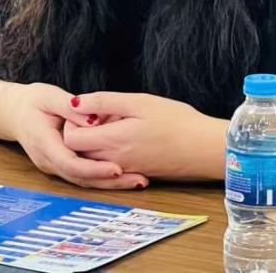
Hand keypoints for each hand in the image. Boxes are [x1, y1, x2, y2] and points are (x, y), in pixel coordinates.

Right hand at [8, 83, 149, 189]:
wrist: (14, 112)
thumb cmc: (33, 101)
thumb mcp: (50, 96)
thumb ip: (71, 107)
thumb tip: (95, 120)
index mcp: (44, 143)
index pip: (70, 164)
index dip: (94, 169)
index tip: (117, 168)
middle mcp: (48, 161)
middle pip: (80, 179)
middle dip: (109, 182)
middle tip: (138, 179)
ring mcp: (54, 166)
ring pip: (83, 181)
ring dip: (110, 183)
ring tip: (138, 180)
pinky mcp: (61, 166)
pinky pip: (83, 175)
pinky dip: (102, 177)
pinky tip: (124, 175)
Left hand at [63, 92, 227, 180]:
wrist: (205, 148)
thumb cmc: (176, 120)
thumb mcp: (139, 102)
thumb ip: (104, 102)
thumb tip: (75, 102)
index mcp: (113, 140)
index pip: (70, 139)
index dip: (72, 122)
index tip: (89, 109)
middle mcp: (114, 160)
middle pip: (79, 151)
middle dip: (82, 132)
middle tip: (103, 115)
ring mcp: (125, 170)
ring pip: (94, 159)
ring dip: (97, 142)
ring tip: (118, 123)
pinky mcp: (136, 173)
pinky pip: (111, 165)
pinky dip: (111, 152)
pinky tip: (129, 136)